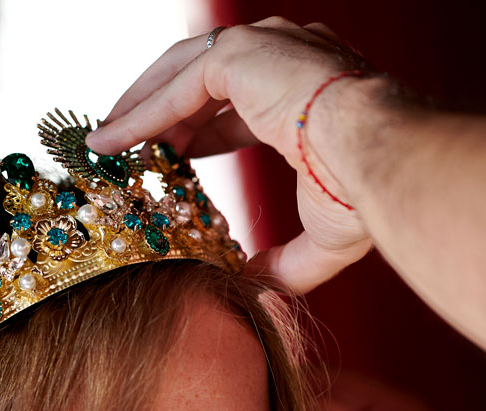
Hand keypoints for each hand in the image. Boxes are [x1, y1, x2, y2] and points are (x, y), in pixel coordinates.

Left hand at [86, 18, 375, 291]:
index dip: (196, 130)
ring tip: (104, 146)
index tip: (168, 159)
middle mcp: (287, 55)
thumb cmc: (364, 197)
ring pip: (181, 72)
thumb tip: (253, 288)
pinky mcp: (243, 53)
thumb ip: (283, 264)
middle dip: (159, 111)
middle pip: (202, 77)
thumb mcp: (320, 238)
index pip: (237, 101)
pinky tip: (110, 145)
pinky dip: (140, 116)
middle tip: (123, 149)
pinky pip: (176, 87)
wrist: (381, 166)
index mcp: (307, 89)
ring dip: (139, 110)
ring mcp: (267, 46)